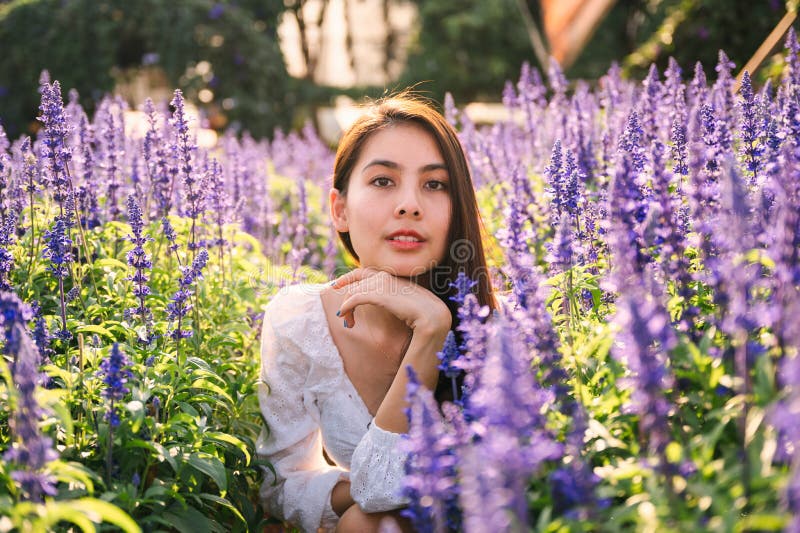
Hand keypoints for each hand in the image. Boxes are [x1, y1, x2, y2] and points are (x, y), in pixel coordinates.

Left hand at [331, 268, 451, 337]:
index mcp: (393, 276)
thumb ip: (394, 298)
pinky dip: (347, 306)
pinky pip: (356, 298)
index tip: (336, 284)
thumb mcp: (406, 303)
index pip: (365, 271)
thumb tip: (386, 303)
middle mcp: (387, 275)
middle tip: (342, 315)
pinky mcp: (380, 294)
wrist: (433, 317)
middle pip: (357, 281)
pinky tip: (344, 315)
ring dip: (347, 307)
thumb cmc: (423, 314)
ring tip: (348, 323)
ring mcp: (384, 283)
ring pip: (355, 291)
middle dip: (346, 296)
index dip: (349, 277)